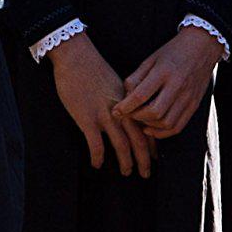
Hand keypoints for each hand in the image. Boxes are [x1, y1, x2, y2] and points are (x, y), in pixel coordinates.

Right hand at [47, 36, 150, 174]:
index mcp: (130, 101)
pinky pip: (96, 145)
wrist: (76, 57)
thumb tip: (126, 116)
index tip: (155, 158)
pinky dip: (98, 157)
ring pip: (121, 145)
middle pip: (139, 140)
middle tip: (147, 174)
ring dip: (125, 162)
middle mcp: (121, 110)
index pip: (146, 127)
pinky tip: (97, 165)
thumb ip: (123, 101)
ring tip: (127, 173)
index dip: (152, 145)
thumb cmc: (93, 69)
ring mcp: (104, 115)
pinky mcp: (87, 119)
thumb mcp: (116, 84)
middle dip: (145, 159)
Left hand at [114, 25, 224, 138]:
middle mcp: (177, 86)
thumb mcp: (151, 59)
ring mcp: (188, 97)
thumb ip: (136, 77)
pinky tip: (151, 129)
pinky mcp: (194, 105)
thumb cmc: (172, 51)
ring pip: (166, 123)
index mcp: (164, 71)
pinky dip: (162, 133)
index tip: (115, 112)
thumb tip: (124, 97)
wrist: (203, 47)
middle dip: (137, 117)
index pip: (141, 95)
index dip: (125, 107)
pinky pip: (177, 126)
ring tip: (139, 120)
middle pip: (154, 112)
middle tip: (128, 115)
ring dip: (149, 126)